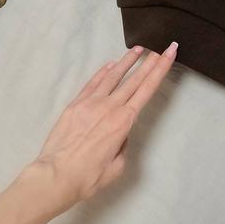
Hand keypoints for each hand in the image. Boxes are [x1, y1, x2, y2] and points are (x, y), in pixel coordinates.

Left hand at [28, 41, 178, 215]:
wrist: (55, 176)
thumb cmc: (88, 177)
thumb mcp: (117, 167)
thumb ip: (123, 145)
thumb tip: (120, 134)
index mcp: (124, 121)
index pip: (147, 89)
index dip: (160, 69)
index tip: (169, 53)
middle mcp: (110, 106)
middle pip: (135, 79)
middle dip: (151, 62)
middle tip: (162, 46)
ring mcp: (91, 102)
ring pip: (114, 76)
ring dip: (128, 61)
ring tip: (139, 49)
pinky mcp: (75, 104)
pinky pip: (92, 83)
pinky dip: (103, 72)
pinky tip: (111, 64)